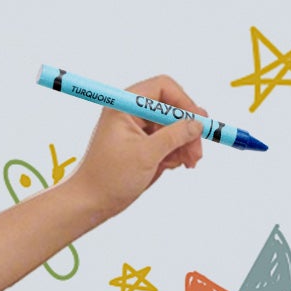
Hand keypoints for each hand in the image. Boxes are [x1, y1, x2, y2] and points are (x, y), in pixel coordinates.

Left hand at [67, 74, 205, 223]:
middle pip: (171, 108)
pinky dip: (175, 152)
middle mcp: (131, 112)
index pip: (163, 88)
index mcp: (125, 105)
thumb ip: (174, 136)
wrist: (91, 202)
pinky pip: (167, 140)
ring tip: (188, 164)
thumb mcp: (146, 155)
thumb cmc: (109, 177)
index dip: (184, 103)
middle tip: (197, 152)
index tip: (199, 123)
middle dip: (187, 129)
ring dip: (184, 143)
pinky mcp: (142, 144)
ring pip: (173, 126)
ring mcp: (137, 128)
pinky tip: (173, 166)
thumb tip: (198, 123)